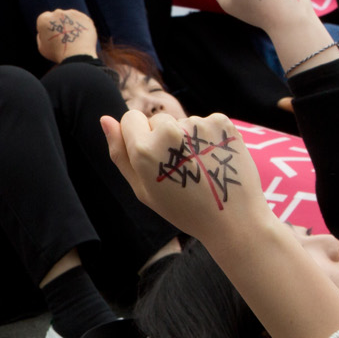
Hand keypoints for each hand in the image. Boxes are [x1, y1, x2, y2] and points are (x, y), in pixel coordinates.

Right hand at [35, 8, 97, 63]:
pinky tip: (80, 38)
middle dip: (59, 24)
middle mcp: (57, 13)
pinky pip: (81, 21)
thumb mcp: (42, 47)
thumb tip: (44, 32)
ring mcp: (72, 14)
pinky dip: (80, 27)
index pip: (44, 18)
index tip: (51, 37)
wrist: (77, 56)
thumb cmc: (57, 54)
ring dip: (70, 24)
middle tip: (63, 37)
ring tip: (72, 39)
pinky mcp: (84, 18)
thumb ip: (41, 36)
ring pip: (70, 17)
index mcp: (44, 19)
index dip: (47, 28)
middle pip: (57, 16)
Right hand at [100, 109, 269, 242]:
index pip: (130, 118)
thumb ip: (120, 154)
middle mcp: (169, 131)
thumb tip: (104, 119)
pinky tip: (214, 160)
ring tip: (201, 168)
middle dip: (164, 138)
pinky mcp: (222, 122)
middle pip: (157, 120)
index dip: (139, 137)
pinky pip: (206, 123)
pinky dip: (209, 138)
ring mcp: (197, 124)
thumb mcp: (142, 189)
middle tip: (180, 170)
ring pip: (183, 122)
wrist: (233, 220)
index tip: (154, 158)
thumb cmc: (183, 209)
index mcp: (144, 149)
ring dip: (187, 139)